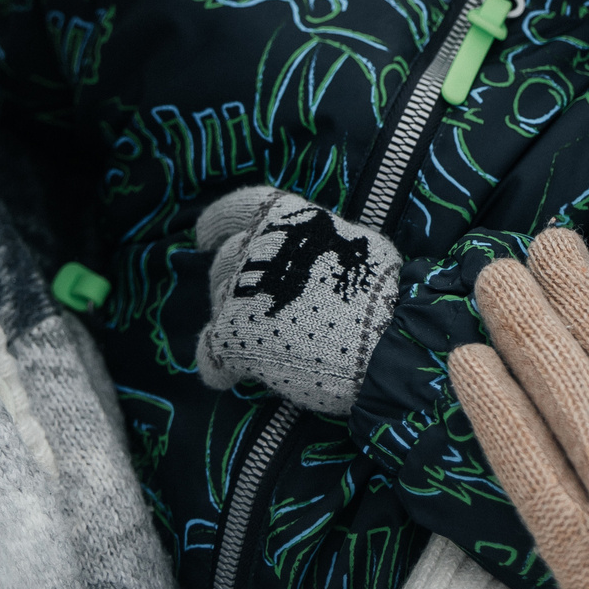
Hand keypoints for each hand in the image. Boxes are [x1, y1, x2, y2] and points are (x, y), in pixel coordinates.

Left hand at [194, 186, 402, 416]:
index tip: (205, 237)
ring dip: (235, 322)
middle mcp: (253, 249)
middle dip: (238, 284)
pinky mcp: (233, 339)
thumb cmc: (377, 295)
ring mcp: (239, 293)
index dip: (216, 224)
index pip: (234, 211)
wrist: (383, 340)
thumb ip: (316, 249)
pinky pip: (210, 354)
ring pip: (219, 306)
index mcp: (282, 219)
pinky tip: (233, 377)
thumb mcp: (350, 247)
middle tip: (265, 308)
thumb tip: (309, 263)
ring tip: (266, 342)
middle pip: (226, 263)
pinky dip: (220, 366)